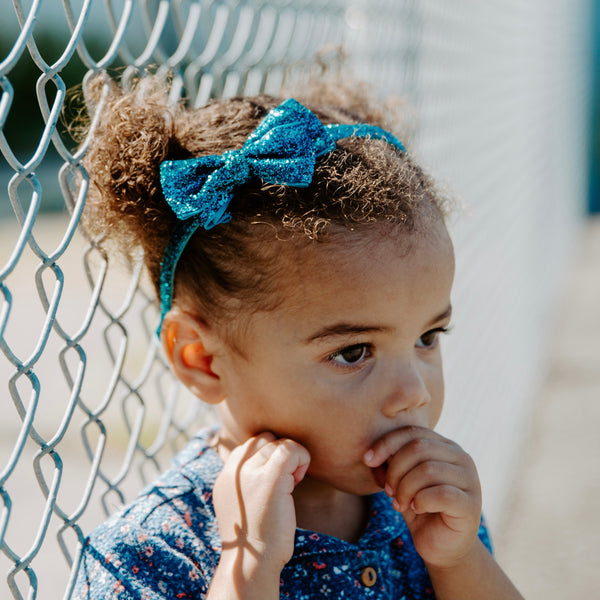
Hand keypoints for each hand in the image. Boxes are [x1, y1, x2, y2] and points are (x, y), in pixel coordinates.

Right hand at [213, 433, 310, 573]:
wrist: (254, 561)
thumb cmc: (257, 536)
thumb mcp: (242, 503)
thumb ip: (246, 480)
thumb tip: (268, 460)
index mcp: (226, 476)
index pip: (249, 443)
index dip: (269, 454)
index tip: (277, 476)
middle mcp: (234, 470)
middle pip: (265, 439)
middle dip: (280, 453)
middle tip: (287, 479)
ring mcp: (250, 472)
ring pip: (279, 442)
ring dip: (293, 458)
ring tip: (292, 483)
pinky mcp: (270, 478)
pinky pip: (291, 449)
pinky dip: (302, 458)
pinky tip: (298, 480)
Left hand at [364, 426, 481, 568]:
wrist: (441, 546)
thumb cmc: (419, 507)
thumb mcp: (402, 479)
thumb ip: (394, 462)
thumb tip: (372, 455)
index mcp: (444, 446)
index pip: (413, 432)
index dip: (386, 443)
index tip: (368, 461)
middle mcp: (461, 457)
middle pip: (418, 448)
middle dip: (395, 470)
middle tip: (388, 490)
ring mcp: (470, 480)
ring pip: (428, 470)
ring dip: (405, 488)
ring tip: (400, 503)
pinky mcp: (471, 504)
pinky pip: (441, 494)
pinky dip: (421, 501)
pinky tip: (417, 509)